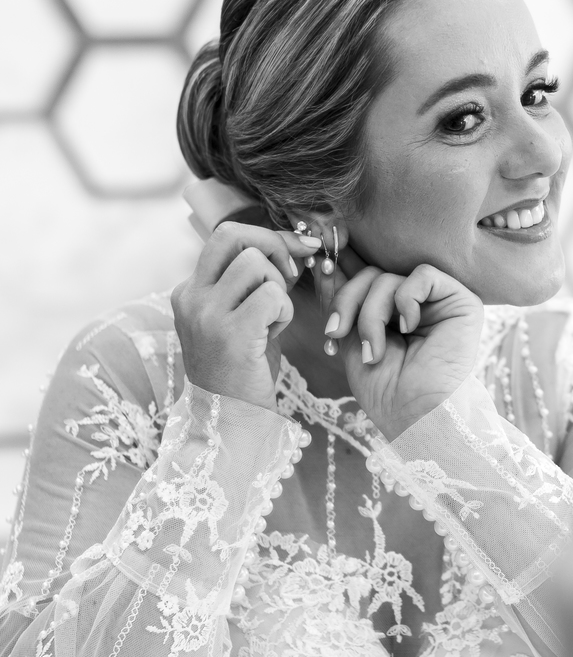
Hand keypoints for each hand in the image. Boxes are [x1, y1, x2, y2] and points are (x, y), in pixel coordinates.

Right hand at [171, 223, 320, 411]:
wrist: (228, 421)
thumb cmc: (242, 370)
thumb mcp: (241, 317)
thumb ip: (256, 282)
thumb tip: (295, 244)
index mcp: (190, 290)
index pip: (226, 236)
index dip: (268, 236)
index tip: (298, 249)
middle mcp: (191, 297)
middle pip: (234, 235)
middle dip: (273, 244)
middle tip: (290, 273)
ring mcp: (206, 315)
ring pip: (256, 263)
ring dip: (278, 286)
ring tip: (273, 319)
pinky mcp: (229, 334)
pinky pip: (272, 295)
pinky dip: (284, 310)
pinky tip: (274, 334)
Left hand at [322, 262, 483, 439]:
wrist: (414, 416)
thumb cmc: (385, 390)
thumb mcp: (350, 340)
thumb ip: (342, 302)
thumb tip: (323, 264)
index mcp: (393, 311)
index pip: (364, 276)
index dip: (341, 270)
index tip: (318, 266)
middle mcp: (417, 303)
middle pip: (371, 274)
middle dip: (347, 300)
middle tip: (336, 332)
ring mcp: (440, 302)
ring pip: (389, 277)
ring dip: (371, 314)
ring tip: (375, 351)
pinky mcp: (462, 301)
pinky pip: (423, 275)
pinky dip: (405, 300)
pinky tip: (408, 328)